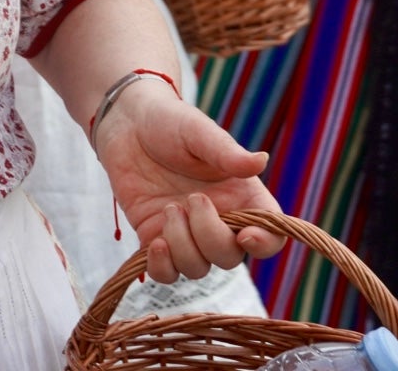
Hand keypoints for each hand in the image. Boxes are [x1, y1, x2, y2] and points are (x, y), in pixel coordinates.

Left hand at [94, 83, 284, 282]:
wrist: (127, 124)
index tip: (245, 235)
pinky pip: (165, 274)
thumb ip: (227, 152)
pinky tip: (155, 243)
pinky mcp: (155, 238)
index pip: (270, 235)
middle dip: (210, 236)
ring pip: (197, 268)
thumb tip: (262, 159)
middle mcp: (219, 220)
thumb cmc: (170, 122)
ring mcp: (187, 233)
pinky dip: (162, 268)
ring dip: (182, 246)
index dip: (265, 244)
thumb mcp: (198, 132)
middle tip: (192, 198)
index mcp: (242, 196)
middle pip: (230, 257)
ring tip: (169, 208)